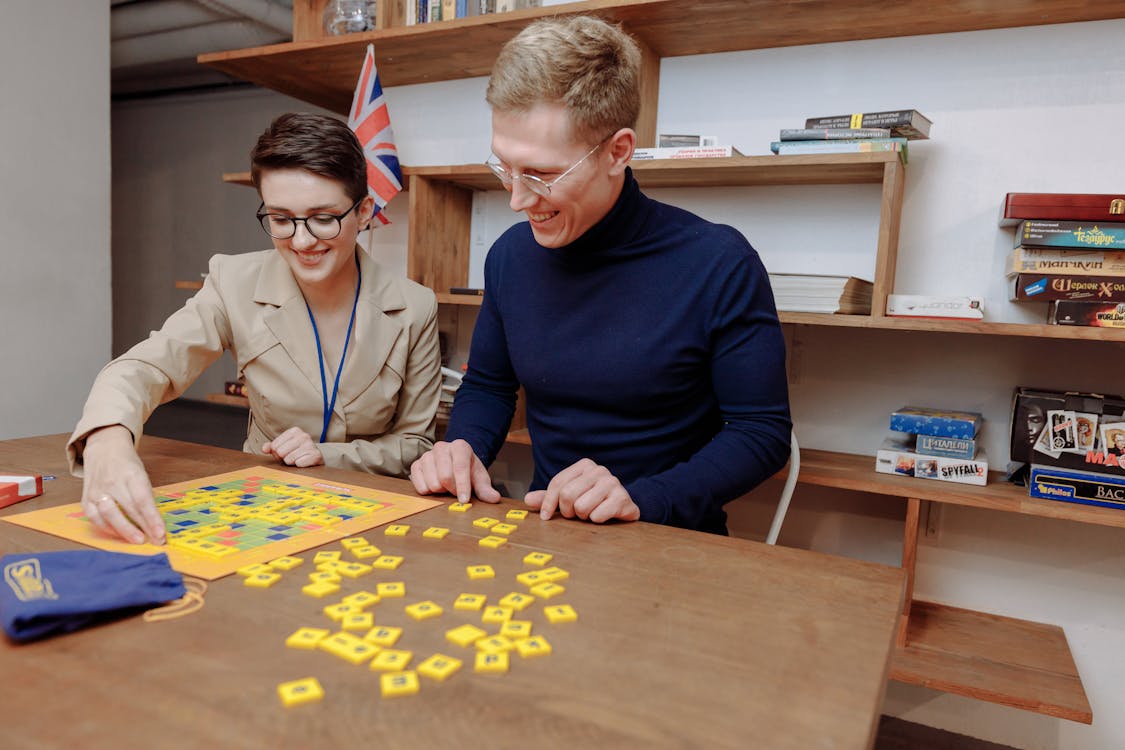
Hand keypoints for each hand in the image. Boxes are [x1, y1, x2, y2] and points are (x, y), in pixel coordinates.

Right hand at [80, 425, 164, 544]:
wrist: (104, 449)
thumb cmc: (127, 464)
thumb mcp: (142, 473)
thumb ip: (146, 495)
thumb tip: (155, 521)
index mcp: (131, 474)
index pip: (143, 500)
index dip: (152, 518)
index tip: (161, 533)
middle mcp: (112, 482)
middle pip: (128, 509)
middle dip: (143, 528)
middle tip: (155, 541)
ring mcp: (97, 490)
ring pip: (109, 515)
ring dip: (124, 531)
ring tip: (138, 540)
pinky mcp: (86, 498)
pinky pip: (94, 517)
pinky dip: (106, 528)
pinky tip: (118, 534)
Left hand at [263, 426, 324, 467]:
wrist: (315, 459)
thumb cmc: (296, 453)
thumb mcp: (282, 448)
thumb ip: (271, 447)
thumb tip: (264, 449)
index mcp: (295, 431)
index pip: (274, 446)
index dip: (277, 452)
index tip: (285, 452)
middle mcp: (304, 436)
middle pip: (280, 452)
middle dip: (284, 458)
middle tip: (291, 457)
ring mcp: (311, 445)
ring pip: (289, 459)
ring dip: (291, 463)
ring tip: (298, 460)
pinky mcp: (316, 455)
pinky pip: (298, 464)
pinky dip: (299, 466)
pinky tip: (304, 463)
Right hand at [409, 439, 499, 503]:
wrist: (454, 464)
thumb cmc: (468, 471)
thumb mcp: (479, 478)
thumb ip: (486, 489)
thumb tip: (494, 498)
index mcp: (460, 446)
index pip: (460, 467)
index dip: (462, 486)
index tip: (464, 500)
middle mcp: (442, 447)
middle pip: (445, 477)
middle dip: (452, 489)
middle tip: (456, 491)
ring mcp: (427, 455)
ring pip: (432, 483)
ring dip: (441, 491)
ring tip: (446, 486)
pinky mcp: (416, 465)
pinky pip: (420, 486)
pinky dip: (429, 492)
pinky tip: (435, 486)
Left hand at [525, 458, 639, 523]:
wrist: (623, 507)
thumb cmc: (594, 501)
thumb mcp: (569, 497)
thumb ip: (548, 498)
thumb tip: (528, 499)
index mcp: (584, 465)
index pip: (558, 483)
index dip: (548, 503)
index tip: (545, 517)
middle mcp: (599, 470)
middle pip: (568, 495)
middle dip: (568, 511)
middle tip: (576, 514)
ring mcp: (613, 483)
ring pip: (581, 507)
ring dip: (583, 517)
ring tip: (591, 513)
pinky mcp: (622, 498)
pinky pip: (597, 516)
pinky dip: (596, 520)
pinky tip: (603, 515)